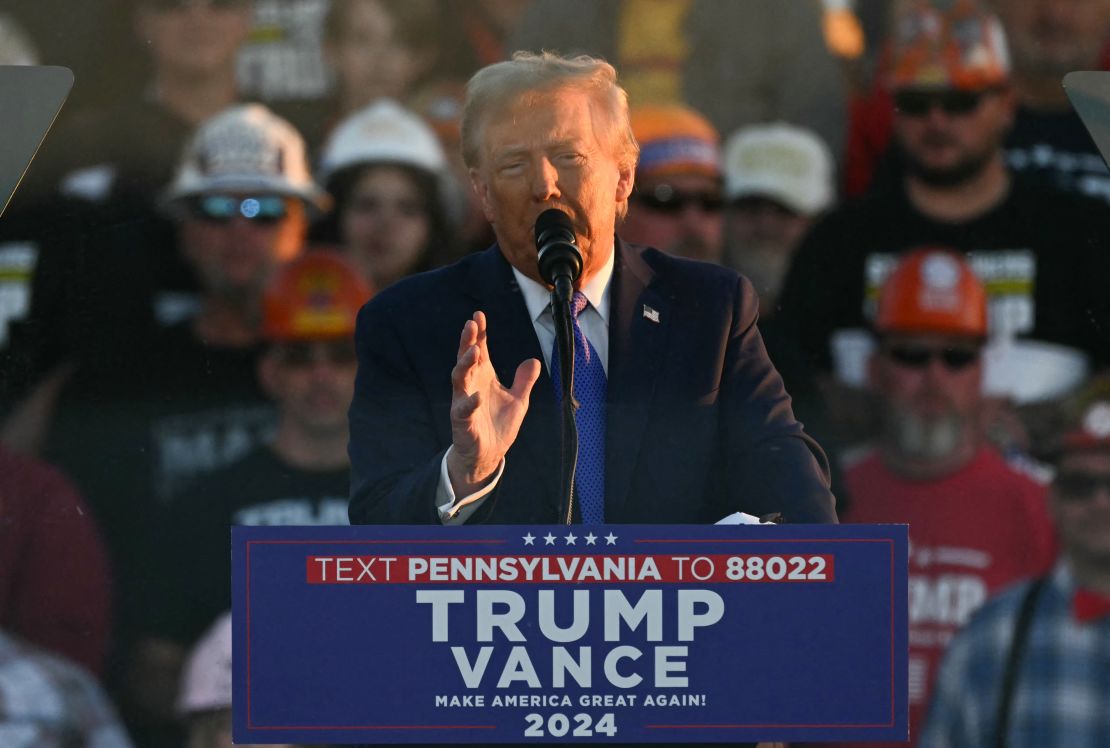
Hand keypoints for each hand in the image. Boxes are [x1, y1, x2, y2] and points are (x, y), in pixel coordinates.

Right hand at [447, 311, 540, 495]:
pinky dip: (470, 402)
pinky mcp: (462, 421)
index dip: (480, 333)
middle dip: (468, 341)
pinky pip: (463, 409)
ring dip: (465, 364)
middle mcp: (471, 385)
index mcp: (484, 377)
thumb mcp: (518, 401)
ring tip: (475, 350)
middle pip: (466, 358)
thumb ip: (524, 381)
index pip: (480, 350)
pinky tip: (478, 395)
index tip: (479, 315)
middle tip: (471, 324)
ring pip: (459, 378)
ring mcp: (464, 401)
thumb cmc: (499, 425)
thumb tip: (534, 360)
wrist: (488, 455)